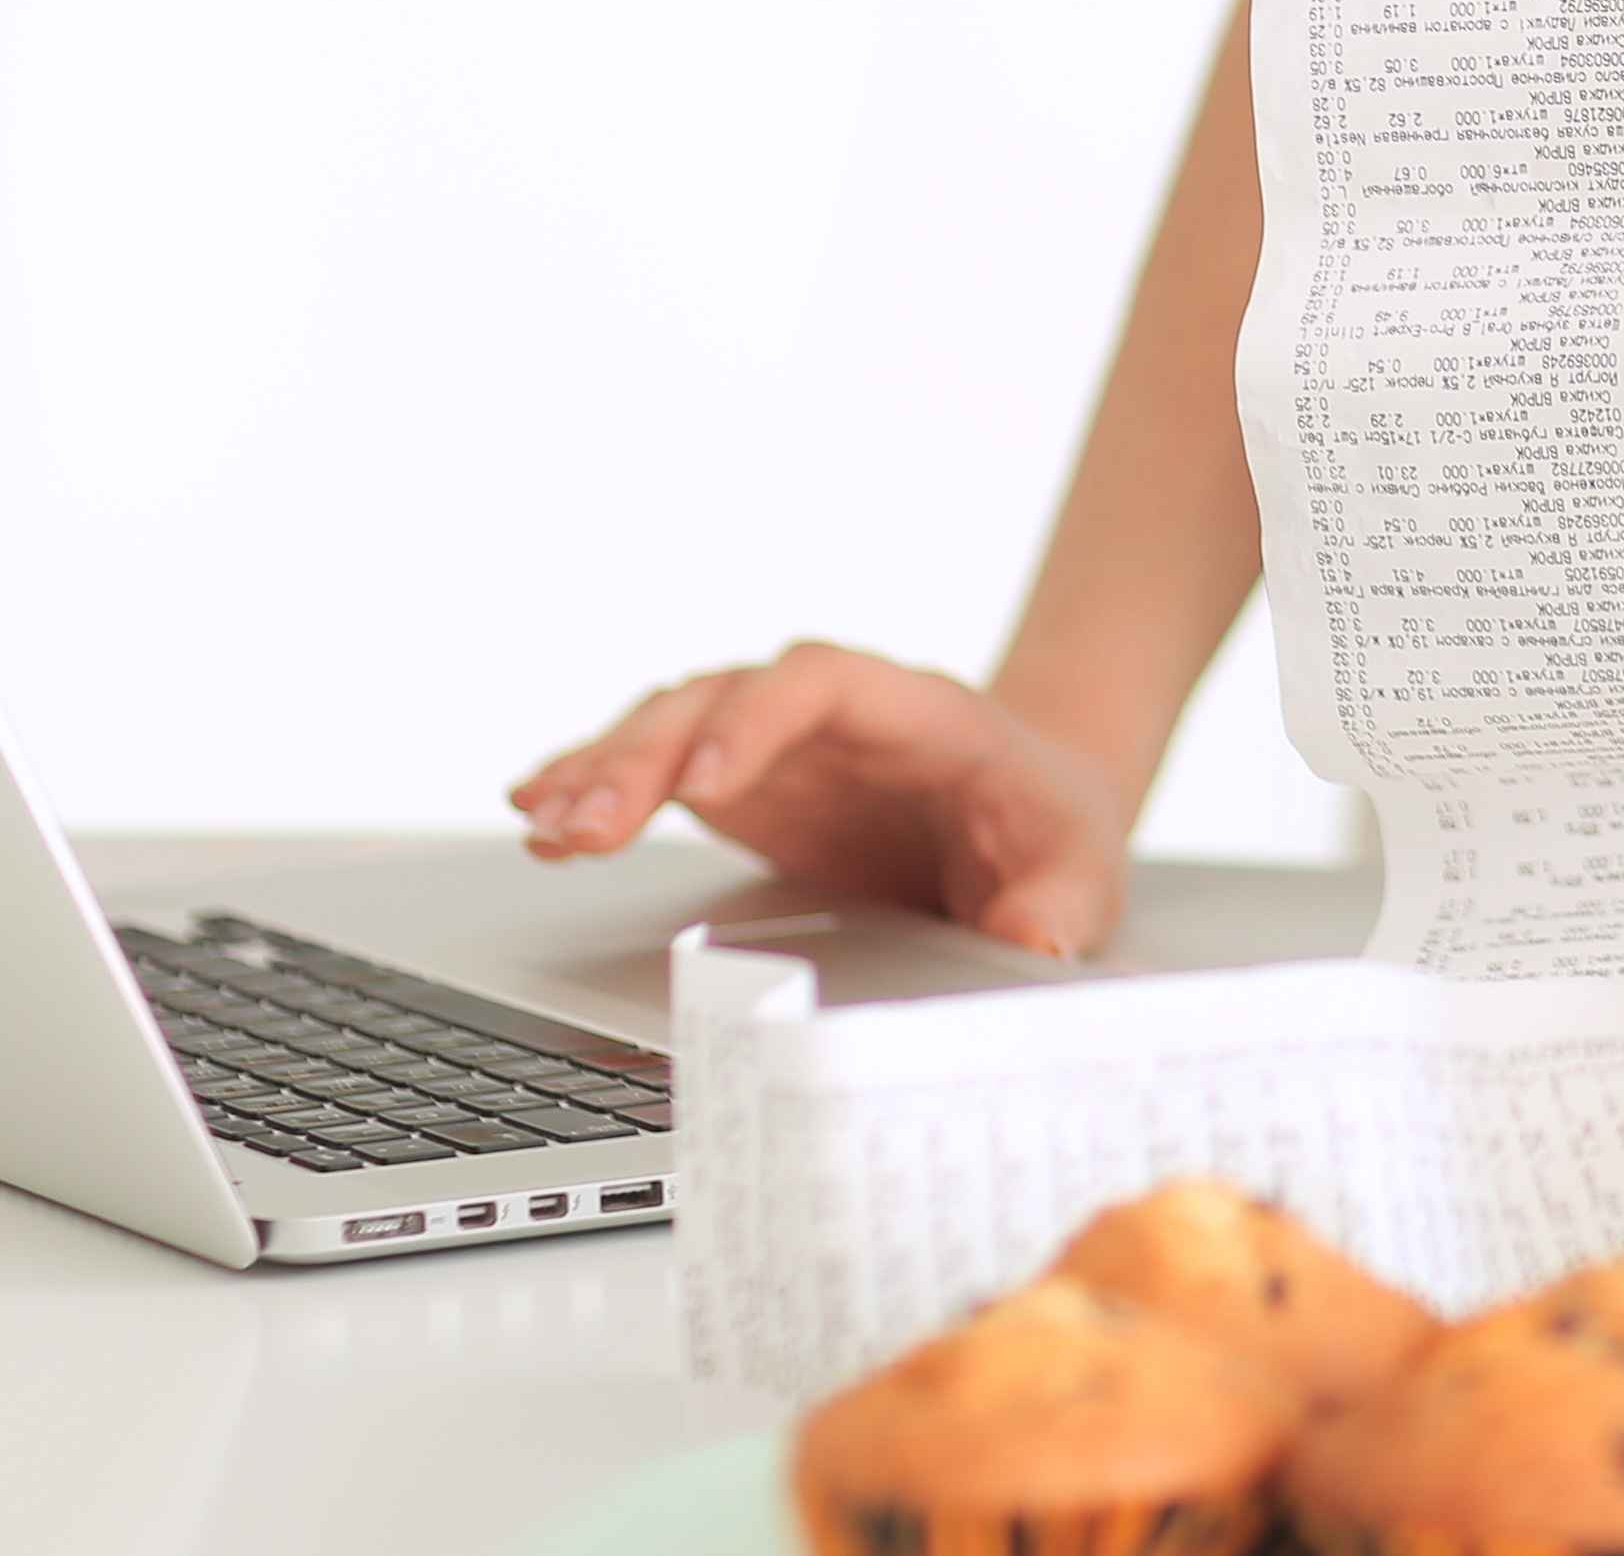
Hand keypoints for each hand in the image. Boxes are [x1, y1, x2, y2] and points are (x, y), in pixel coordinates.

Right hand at [508, 644, 1128, 958]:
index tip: (709, 778)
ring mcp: (780, 744)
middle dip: (649, 754)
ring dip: (607, 770)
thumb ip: (1060, 903)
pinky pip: (660, 771)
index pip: (826, 681)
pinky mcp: (744, 783)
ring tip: (543, 821)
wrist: (1033, 810)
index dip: (760, 717)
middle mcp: (833, 716)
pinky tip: (540, 821)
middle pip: (725, 699)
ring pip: (676, 728)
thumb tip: (1034, 942)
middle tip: (584, 822)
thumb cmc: (1053, 828)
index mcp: (921, 716)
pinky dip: (600, 790)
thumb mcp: (1083, 868)